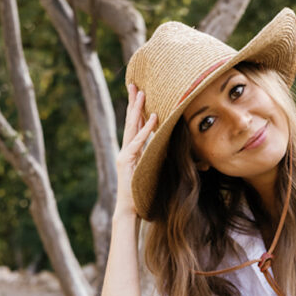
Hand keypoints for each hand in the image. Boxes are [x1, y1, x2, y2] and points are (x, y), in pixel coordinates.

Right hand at [116, 83, 156, 217]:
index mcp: (132, 151)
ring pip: (131, 127)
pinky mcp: (127, 162)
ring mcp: (124, 155)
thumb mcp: (153, 171)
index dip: (137, 109)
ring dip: (138, 109)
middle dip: (133, 102)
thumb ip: (157, 158)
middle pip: (130, 121)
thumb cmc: (143, 194)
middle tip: (135, 84)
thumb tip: (170, 148)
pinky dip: (146, 130)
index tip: (140, 92)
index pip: (134, 125)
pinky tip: (153, 117)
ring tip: (143, 92)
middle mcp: (126, 150)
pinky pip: (138, 142)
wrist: (129, 211)